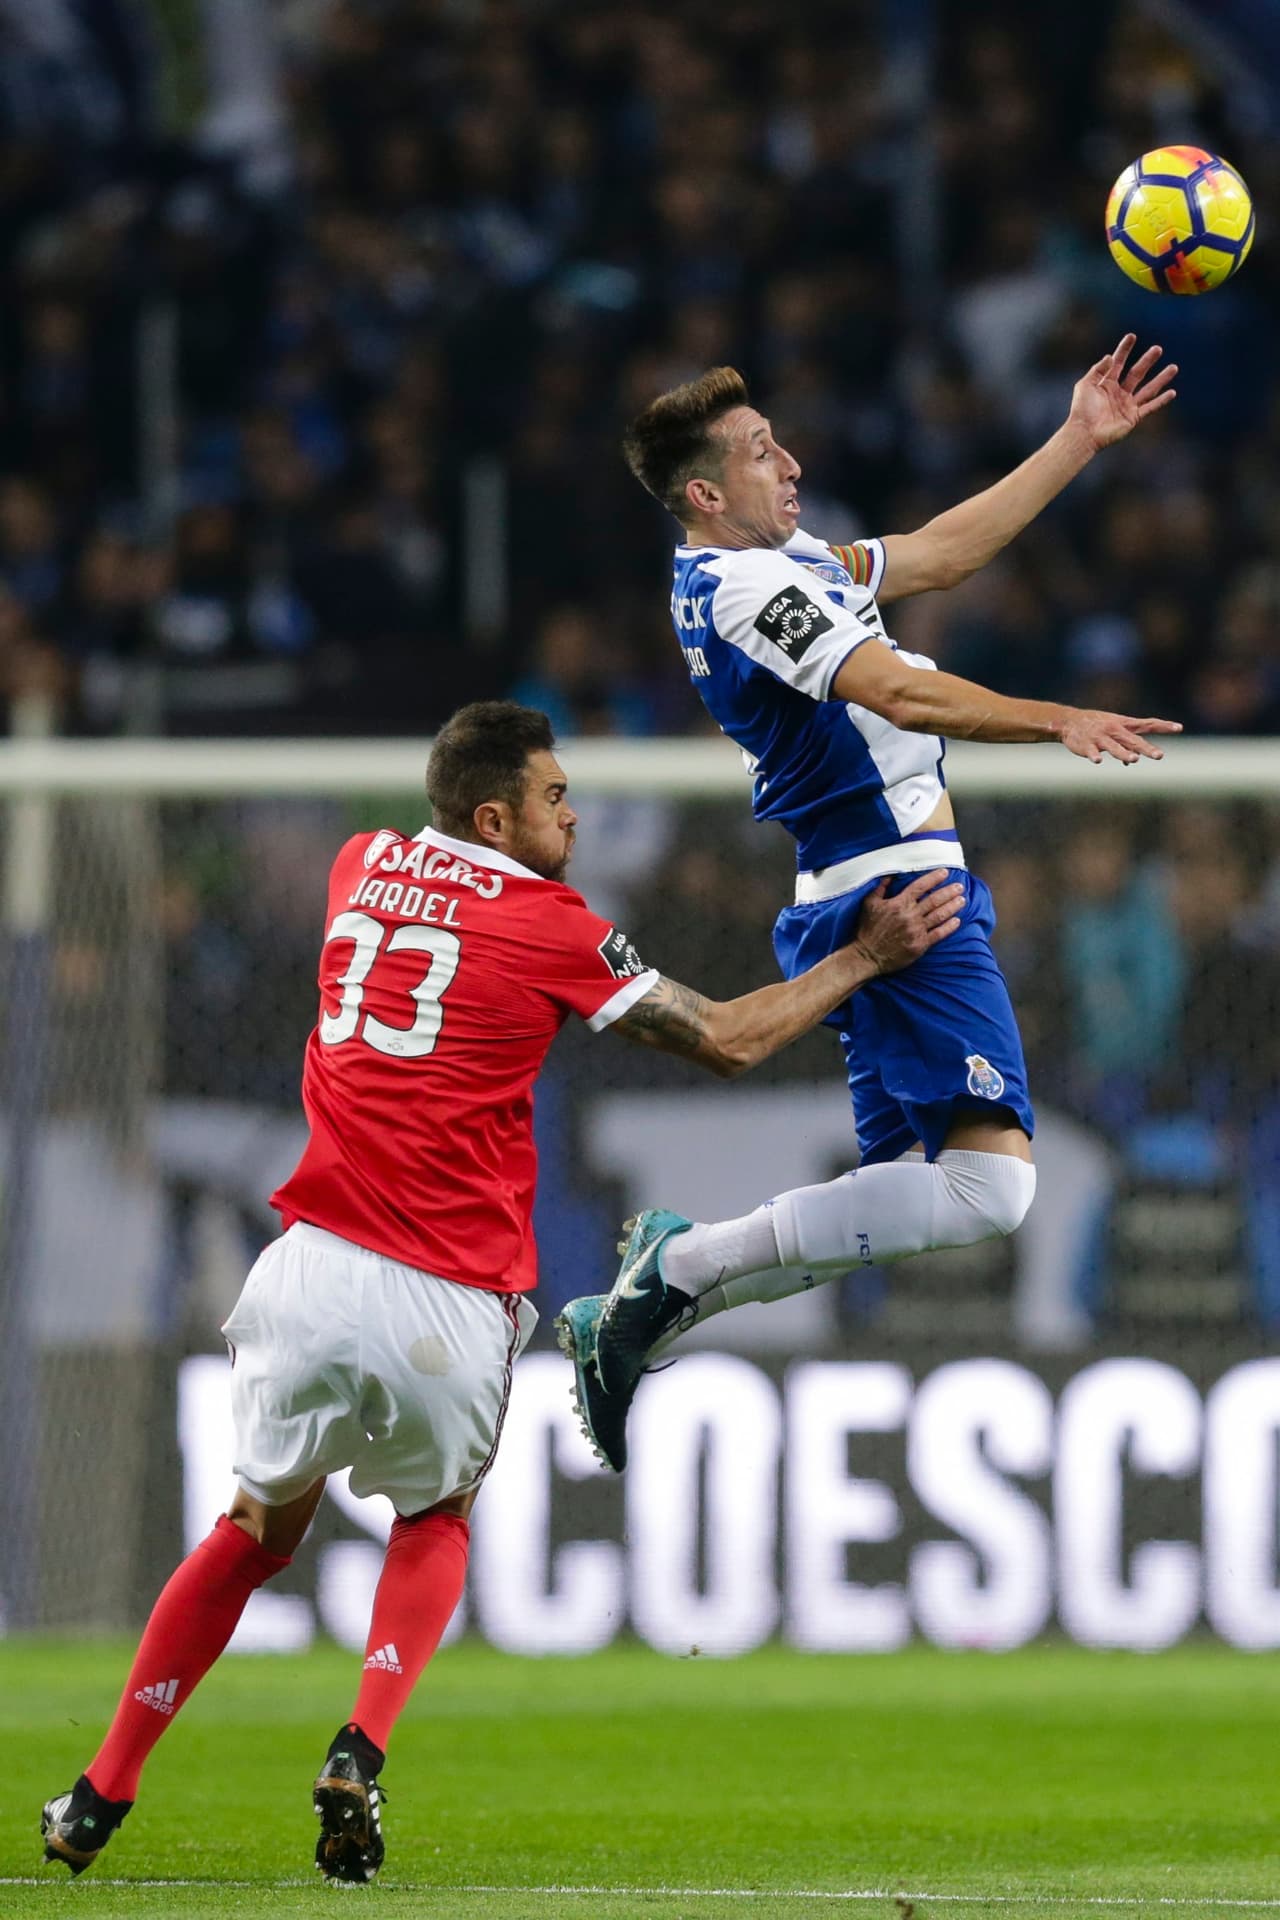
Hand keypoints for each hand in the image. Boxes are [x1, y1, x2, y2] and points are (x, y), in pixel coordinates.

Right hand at [852, 870, 963, 975]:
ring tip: (962, 900)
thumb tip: (890, 874)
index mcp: (899, 903)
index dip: (934, 878)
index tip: (945, 872)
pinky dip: (949, 927)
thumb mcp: (869, 904)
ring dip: (952, 906)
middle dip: (949, 891)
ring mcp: (916, 930)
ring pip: (939, 915)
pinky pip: (939, 934)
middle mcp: (910, 915)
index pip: (920, 886)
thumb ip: (881, 887)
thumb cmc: (867, 929)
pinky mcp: (920, 945)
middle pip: (934, 900)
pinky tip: (957, 921)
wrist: (867, 956)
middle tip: (960, 886)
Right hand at [1058, 709, 1182, 764]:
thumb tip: (1130, 762)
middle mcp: (1115, 730)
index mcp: (1124, 725)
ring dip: (1124, 753)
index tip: (1179, 727)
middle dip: (1146, 748)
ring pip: (1115, 747)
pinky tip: (1098, 761)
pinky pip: (1092, 751)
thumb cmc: (1095, 726)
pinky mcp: (1087, 745)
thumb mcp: (1112, 731)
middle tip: (1160, 756)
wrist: (1069, 721)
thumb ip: (1124, 745)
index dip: (1163, 725)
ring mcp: (1101, 737)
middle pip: (1134, 740)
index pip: (1148, 724)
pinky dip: (1095, 755)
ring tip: (1133, 759)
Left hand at [1068, 334, 1177, 449]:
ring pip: (1148, 389)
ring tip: (1174, 367)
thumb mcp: (1085, 385)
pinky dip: (1161, 401)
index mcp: (1106, 384)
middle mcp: (1119, 393)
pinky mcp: (1133, 418)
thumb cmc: (1081, 410)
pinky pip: (1150, 408)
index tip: (1132, 336)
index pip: (1118, 363)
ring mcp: (1127, 405)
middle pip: (1137, 373)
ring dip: (1161, 379)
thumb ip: (1098, 370)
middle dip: (1147, 361)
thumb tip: (1109, 356)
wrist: (1084, 433)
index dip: (1124, 350)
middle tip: (1158, 348)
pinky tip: (1172, 392)